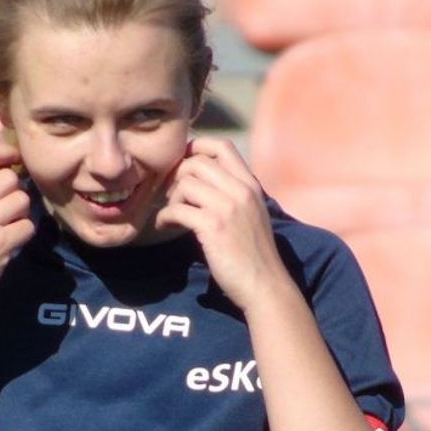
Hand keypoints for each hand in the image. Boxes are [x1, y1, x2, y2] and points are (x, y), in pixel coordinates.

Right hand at [0, 140, 33, 317]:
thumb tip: (6, 166)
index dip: (6, 153)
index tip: (15, 160)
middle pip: (10, 178)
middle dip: (15, 191)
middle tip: (7, 208)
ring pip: (22, 201)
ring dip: (21, 213)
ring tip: (7, 226)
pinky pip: (27, 227)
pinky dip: (23, 234)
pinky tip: (10, 242)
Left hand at [152, 136, 288, 311]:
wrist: (265, 284)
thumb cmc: (255, 254)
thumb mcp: (251, 214)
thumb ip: (233, 194)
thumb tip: (202, 181)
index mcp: (250, 185)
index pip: (222, 146)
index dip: (196, 147)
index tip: (182, 164)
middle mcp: (240, 190)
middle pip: (196, 162)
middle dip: (177, 176)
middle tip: (172, 195)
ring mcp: (228, 207)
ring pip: (185, 183)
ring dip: (171, 198)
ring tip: (171, 214)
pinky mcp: (213, 227)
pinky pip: (177, 209)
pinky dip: (165, 217)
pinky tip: (166, 226)